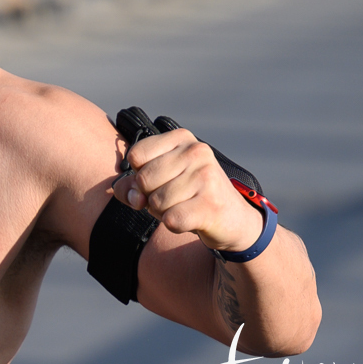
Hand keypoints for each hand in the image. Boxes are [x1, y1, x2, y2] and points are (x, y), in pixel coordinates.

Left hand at [117, 127, 265, 254]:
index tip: (161, 180)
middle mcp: (196, 151)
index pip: (136, 155)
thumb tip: (133, 196)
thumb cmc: (188, 196)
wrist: (232, 219)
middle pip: (144, 180)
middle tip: (174, 198)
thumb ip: (131, 185)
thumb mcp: (158, 182)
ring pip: (155, 202)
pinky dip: (174, 225)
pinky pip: (171, 220)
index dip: (140, 175)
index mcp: (182, 138)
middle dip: (151, 197)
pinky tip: (190, 219)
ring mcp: (206, 176)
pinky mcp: (211, 204)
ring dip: (164, 212)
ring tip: (185, 207)